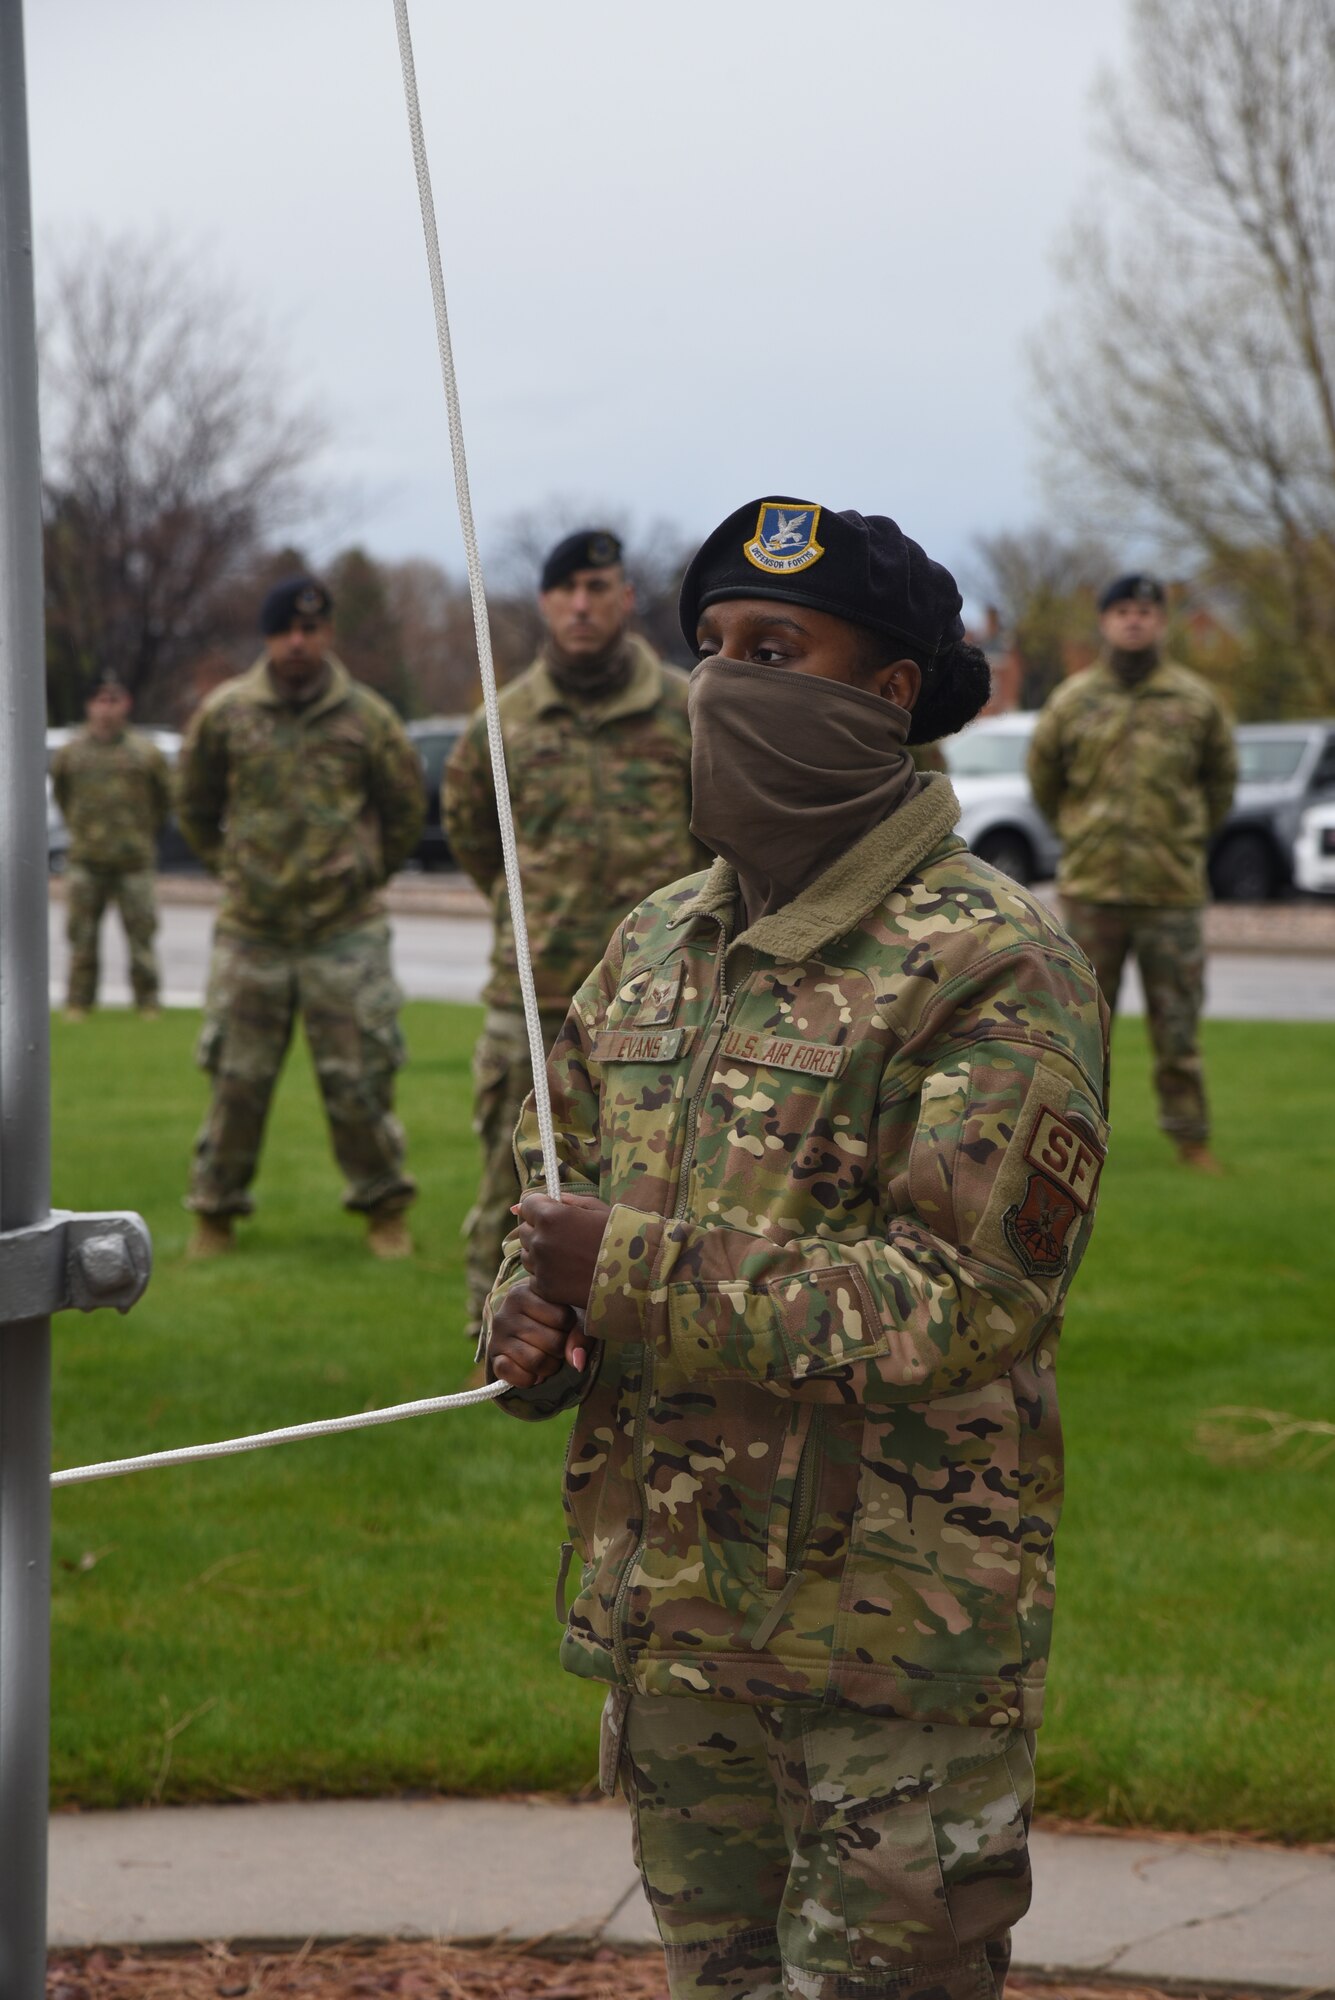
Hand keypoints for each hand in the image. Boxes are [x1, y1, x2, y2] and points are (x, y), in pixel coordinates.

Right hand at [487, 1282, 585, 1387]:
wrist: (522, 1326)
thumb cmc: (551, 1315)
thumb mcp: (570, 1314)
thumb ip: (581, 1333)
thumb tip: (577, 1362)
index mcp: (525, 1292)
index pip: (563, 1317)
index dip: (570, 1327)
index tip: (564, 1324)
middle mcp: (506, 1312)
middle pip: (553, 1342)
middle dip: (561, 1350)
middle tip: (556, 1345)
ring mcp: (497, 1335)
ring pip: (537, 1361)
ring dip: (549, 1367)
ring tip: (547, 1357)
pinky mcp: (493, 1358)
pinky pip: (515, 1375)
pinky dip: (529, 1379)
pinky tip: (533, 1372)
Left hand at [515, 1192, 611, 1313]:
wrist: (636, 1274)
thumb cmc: (619, 1235)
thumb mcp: (596, 1208)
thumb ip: (563, 1201)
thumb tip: (522, 1202)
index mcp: (551, 1216)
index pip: (527, 1205)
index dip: (540, 1208)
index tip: (554, 1214)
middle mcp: (540, 1240)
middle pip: (523, 1230)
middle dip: (539, 1230)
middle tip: (566, 1237)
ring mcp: (541, 1266)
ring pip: (526, 1254)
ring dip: (540, 1253)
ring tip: (569, 1256)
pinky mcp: (545, 1288)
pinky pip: (534, 1276)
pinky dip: (546, 1274)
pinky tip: (568, 1272)